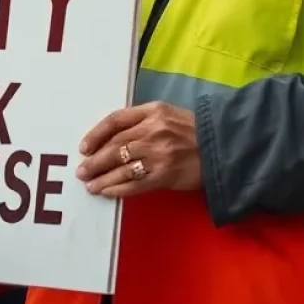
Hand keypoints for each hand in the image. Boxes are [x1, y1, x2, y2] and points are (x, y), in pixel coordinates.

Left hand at [75, 101, 200, 197]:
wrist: (221, 148)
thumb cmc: (192, 130)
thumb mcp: (168, 114)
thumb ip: (143, 121)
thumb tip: (112, 138)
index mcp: (153, 111)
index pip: (116, 120)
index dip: (96, 134)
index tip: (84, 147)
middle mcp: (153, 130)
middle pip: (115, 145)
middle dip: (95, 160)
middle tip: (82, 170)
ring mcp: (158, 154)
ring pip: (121, 166)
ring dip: (102, 177)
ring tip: (90, 185)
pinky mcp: (164, 175)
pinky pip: (134, 184)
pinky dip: (117, 189)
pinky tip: (107, 192)